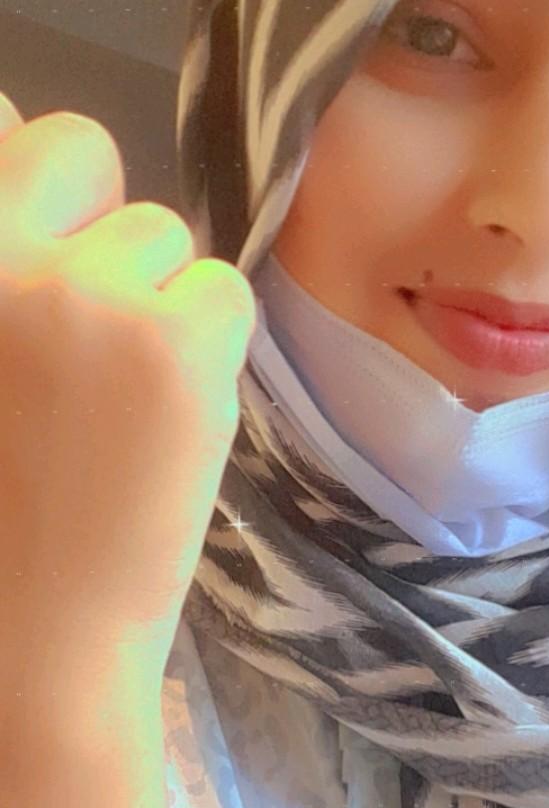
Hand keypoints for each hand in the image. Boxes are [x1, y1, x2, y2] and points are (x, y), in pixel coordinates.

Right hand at [0, 93, 254, 685]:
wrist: (32, 634)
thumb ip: (3, 273)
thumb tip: (16, 137)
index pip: (1, 129)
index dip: (40, 199)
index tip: (49, 266)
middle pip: (83, 150)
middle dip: (103, 229)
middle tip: (102, 335)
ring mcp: (86, 291)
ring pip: (165, 236)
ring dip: (160, 306)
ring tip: (125, 406)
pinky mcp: (175, 340)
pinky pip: (224, 293)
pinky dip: (212, 353)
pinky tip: (170, 422)